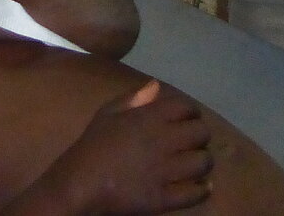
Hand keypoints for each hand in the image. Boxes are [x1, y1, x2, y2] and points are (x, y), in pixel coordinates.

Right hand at [32, 81, 213, 214]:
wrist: (80, 183)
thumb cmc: (93, 145)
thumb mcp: (108, 112)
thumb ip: (134, 98)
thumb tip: (156, 86)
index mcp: (148, 118)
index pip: (185, 107)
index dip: (191, 112)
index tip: (188, 119)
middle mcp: (162, 141)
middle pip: (200, 133)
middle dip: (200, 136)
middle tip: (192, 142)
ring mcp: (165, 171)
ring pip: (202, 162)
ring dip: (202, 162)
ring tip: (195, 164)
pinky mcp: (163, 197)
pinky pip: (194, 193)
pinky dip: (201, 190)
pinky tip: (199, 187)